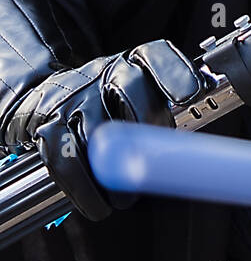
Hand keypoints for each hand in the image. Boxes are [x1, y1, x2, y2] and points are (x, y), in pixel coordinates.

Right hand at [29, 42, 202, 220]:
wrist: (46, 98)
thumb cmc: (104, 101)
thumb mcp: (136, 93)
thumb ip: (163, 113)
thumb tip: (194, 160)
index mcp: (132, 63)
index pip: (156, 56)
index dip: (175, 73)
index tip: (190, 95)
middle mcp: (104, 74)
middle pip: (131, 87)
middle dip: (150, 124)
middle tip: (158, 157)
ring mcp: (75, 98)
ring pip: (98, 130)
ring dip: (117, 171)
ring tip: (128, 198)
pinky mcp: (48, 125)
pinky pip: (67, 160)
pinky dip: (85, 189)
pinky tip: (99, 204)